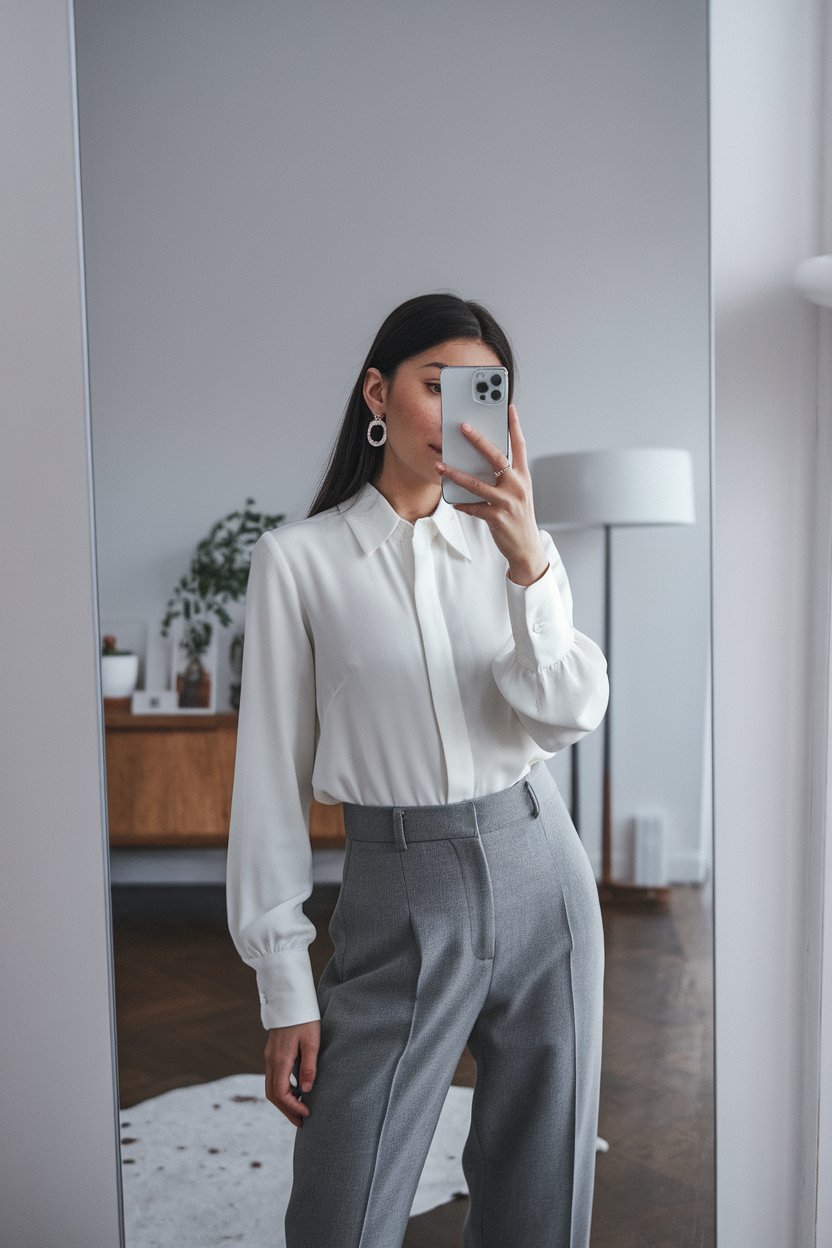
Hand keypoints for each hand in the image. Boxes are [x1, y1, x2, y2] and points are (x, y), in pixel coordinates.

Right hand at [264, 1020, 319, 1127]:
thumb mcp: (311, 1042)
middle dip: (286, 1110)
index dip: (293, 1107)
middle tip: (301, 1122)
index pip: (281, 1093)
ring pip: (271, 1086)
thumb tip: (306, 1091)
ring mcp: (269, 1056)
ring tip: (300, 1110)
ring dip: (283, 1101)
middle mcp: (270, 1060)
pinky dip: (282, 1089)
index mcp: (279, 1060)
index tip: (307, 1114)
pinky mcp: (272, 1052)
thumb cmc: (305, 1018)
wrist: (290, 997)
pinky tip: (296, 1091)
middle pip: (272, 1094)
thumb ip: (308, 1067)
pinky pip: (274, 1077)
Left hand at [434, 404, 548, 585]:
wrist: (527, 548)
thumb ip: (504, 476)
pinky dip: (462, 504)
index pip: (519, 445)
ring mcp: (508, 502)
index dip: (514, 425)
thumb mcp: (517, 492)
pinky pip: (473, 507)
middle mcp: (517, 485)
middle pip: (496, 457)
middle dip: (478, 440)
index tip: (508, 407)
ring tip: (441, 466)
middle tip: (463, 427)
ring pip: (477, 483)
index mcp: (522, 476)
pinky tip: (453, 501)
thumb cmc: (518, 517)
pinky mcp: (497, 517)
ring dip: (456, 474)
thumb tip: (480, 461)